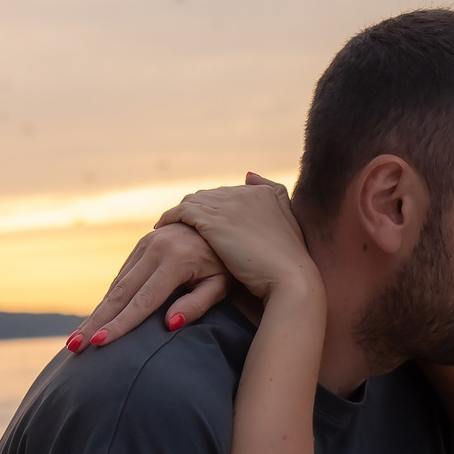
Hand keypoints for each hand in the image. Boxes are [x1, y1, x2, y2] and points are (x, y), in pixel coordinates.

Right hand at [72, 223, 228, 352]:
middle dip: (96, 322)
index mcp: (176, 259)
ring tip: (78, 339)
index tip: (99, 344)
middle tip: (74, 346)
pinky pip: (123, 275)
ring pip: (116, 284)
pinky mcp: (143, 244)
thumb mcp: (222, 284)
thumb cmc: (228, 262)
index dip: (120, 324)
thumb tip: (170, 325)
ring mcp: (147, 243)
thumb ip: (197, 304)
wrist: (224, 222)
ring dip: (97, 313)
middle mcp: (156, 248)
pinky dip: (109, 299)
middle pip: (119, 293)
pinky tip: (98, 319)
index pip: (143, 301)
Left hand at [165, 178, 314, 302]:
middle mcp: (245, 192)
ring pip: (192, 202)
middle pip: (207, 196)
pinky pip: (182, 212)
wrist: (290, 279)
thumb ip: (275, 197)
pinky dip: (171, 218)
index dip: (212, 208)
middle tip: (178, 226)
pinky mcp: (213, 220)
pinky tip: (163, 230)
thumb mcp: (288, 222)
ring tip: (168, 228)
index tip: (201, 223)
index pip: (227, 194)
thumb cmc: (289, 261)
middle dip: (194, 210)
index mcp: (264, 193)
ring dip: (179, 215)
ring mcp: (228, 204)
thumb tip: (249, 174)